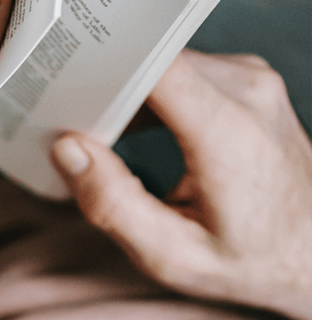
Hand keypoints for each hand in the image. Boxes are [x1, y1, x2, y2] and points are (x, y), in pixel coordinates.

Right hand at [50, 51, 311, 319]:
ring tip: (96, 128)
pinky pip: (186, 69)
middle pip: (155, 58)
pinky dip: (154, 92)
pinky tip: (132, 127)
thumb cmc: (248, 261)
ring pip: (167, 61)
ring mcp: (255, 80)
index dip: (104, 66)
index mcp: (230, 133)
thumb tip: (67, 149)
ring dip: (129, 88)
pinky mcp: (251, 81)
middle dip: (108, 83)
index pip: (156, 65)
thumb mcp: (172, 254)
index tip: (63, 85)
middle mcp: (249, 92)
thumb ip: (114, 204)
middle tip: (66, 118)